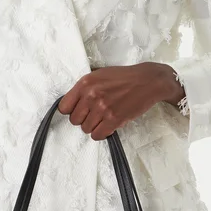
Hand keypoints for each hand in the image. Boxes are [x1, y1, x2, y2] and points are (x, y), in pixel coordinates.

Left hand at [58, 62, 183, 140]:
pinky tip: (108, 126)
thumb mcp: (99, 74)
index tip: (79, 111)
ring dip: (94, 127)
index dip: (71, 111)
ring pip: (86, 129)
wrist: (147, 81)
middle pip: (74, 120)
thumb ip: (84, 87)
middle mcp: (91, 95)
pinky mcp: (114, 119)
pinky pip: (98, 135)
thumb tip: (71, 102)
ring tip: (103, 119)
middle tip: (94, 115)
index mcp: (85, 83)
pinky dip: (102, 133)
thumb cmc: (123, 77)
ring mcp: (102, 108)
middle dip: (83, 119)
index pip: (64, 107)